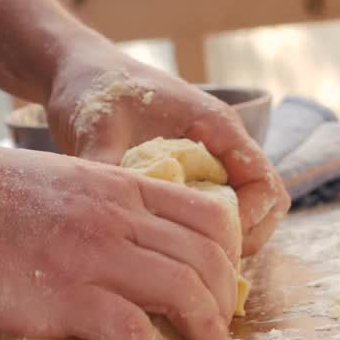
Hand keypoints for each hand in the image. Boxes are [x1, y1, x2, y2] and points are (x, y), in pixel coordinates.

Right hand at [0, 139, 242, 339]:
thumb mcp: (51, 178)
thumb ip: (88, 203)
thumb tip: (101, 240)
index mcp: (115, 184)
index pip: (206, 214)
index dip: (227, 255)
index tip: (220, 285)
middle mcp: (117, 216)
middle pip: (207, 258)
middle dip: (225, 303)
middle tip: (219, 333)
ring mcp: (94, 254)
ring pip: (186, 293)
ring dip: (208, 336)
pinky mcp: (65, 295)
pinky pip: (134, 332)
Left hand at [45, 47, 289, 255]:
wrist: (77, 72)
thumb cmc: (93, 87)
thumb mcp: (97, 125)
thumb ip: (104, 164)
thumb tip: (101, 215)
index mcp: (215, 126)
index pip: (263, 183)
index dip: (249, 221)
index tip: (211, 244)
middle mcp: (220, 146)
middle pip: (262, 206)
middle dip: (239, 240)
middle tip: (199, 267)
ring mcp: (205, 162)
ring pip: (238, 213)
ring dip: (220, 241)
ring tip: (183, 265)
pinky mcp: (185, 176)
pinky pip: (209, 212)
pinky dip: (198, 235)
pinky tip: (165, 253)